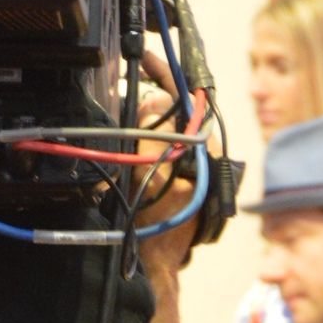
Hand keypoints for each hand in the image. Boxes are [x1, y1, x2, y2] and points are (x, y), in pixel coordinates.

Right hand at [133, 51, 220, 280]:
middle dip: (150, 90)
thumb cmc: (157, 227)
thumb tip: (154, 103)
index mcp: (203, 152)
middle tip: (126, 76)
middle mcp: (199, 156)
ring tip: (119, 98)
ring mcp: (186, 167)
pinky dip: (138, 134)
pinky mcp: (172, 178)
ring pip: (163, 127)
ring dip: (141, 111)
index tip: (147, 58)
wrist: (154, 265)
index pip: (188, 101)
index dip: (166, 75)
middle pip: (175, 110)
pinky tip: (122, 130)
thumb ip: (154, 137)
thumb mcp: (152, 176)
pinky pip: (155, 145)